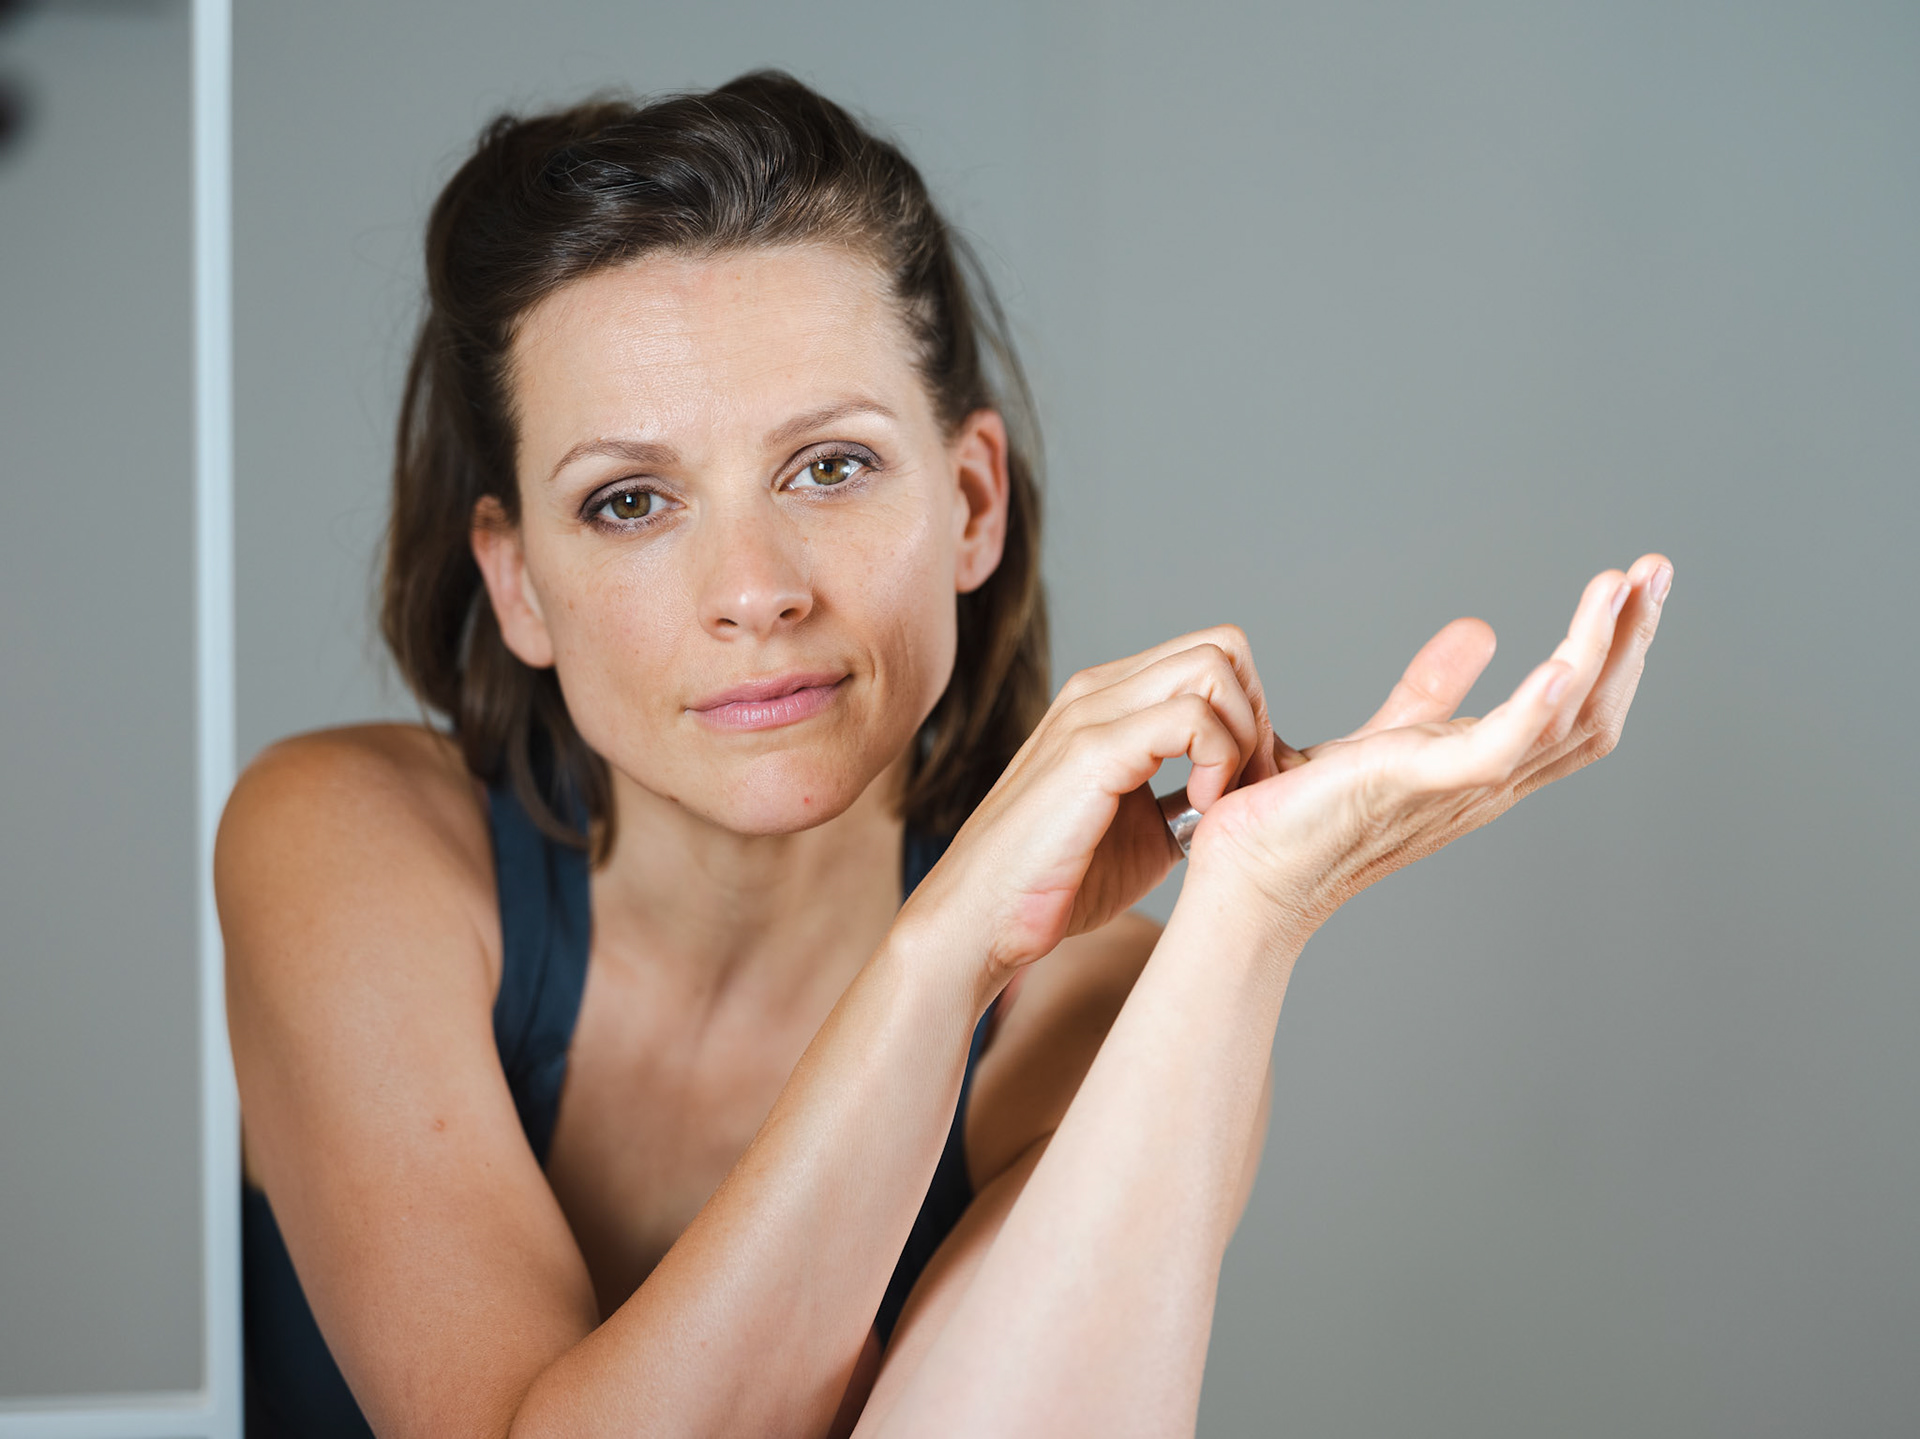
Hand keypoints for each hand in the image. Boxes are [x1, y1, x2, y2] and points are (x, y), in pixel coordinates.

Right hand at [903, 627, 1277, 979]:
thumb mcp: (1145, 828)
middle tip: (1246, 789)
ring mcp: (1091, 713)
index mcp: (1109, 701)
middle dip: (1257, 717)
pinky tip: (1201, 813)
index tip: (1247, 785)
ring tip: (1223, 802)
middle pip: (1224, 646)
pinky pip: (1192, 718)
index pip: (1213, 657)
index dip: (1250, 715)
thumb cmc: (1055, 883)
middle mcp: (1099, 691)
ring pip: (1215, 666)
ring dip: (1244, 737)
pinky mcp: (1091, 752)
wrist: (980, 919)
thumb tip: (1248, 794)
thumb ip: (1191, 795)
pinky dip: (1220, 762)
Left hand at [1191, 554, 1673, 938]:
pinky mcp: (1418, 786)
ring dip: (1603, 653)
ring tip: (1623, 587)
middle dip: (1630, 639)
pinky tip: (1564, 662)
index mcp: (1482, 768)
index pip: (1576, 706)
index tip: (1632, 583)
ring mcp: (1459, 789)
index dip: (1612, 649)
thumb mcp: (1384, 736)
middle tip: (1656, 569)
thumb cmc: (1303, 814)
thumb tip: (1478, 629)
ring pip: (1566, 722)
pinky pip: (1500, 749)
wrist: (1244, 873)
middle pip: (1591, 711)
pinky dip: (1538, 707)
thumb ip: (1430, 691)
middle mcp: (1486, 784)